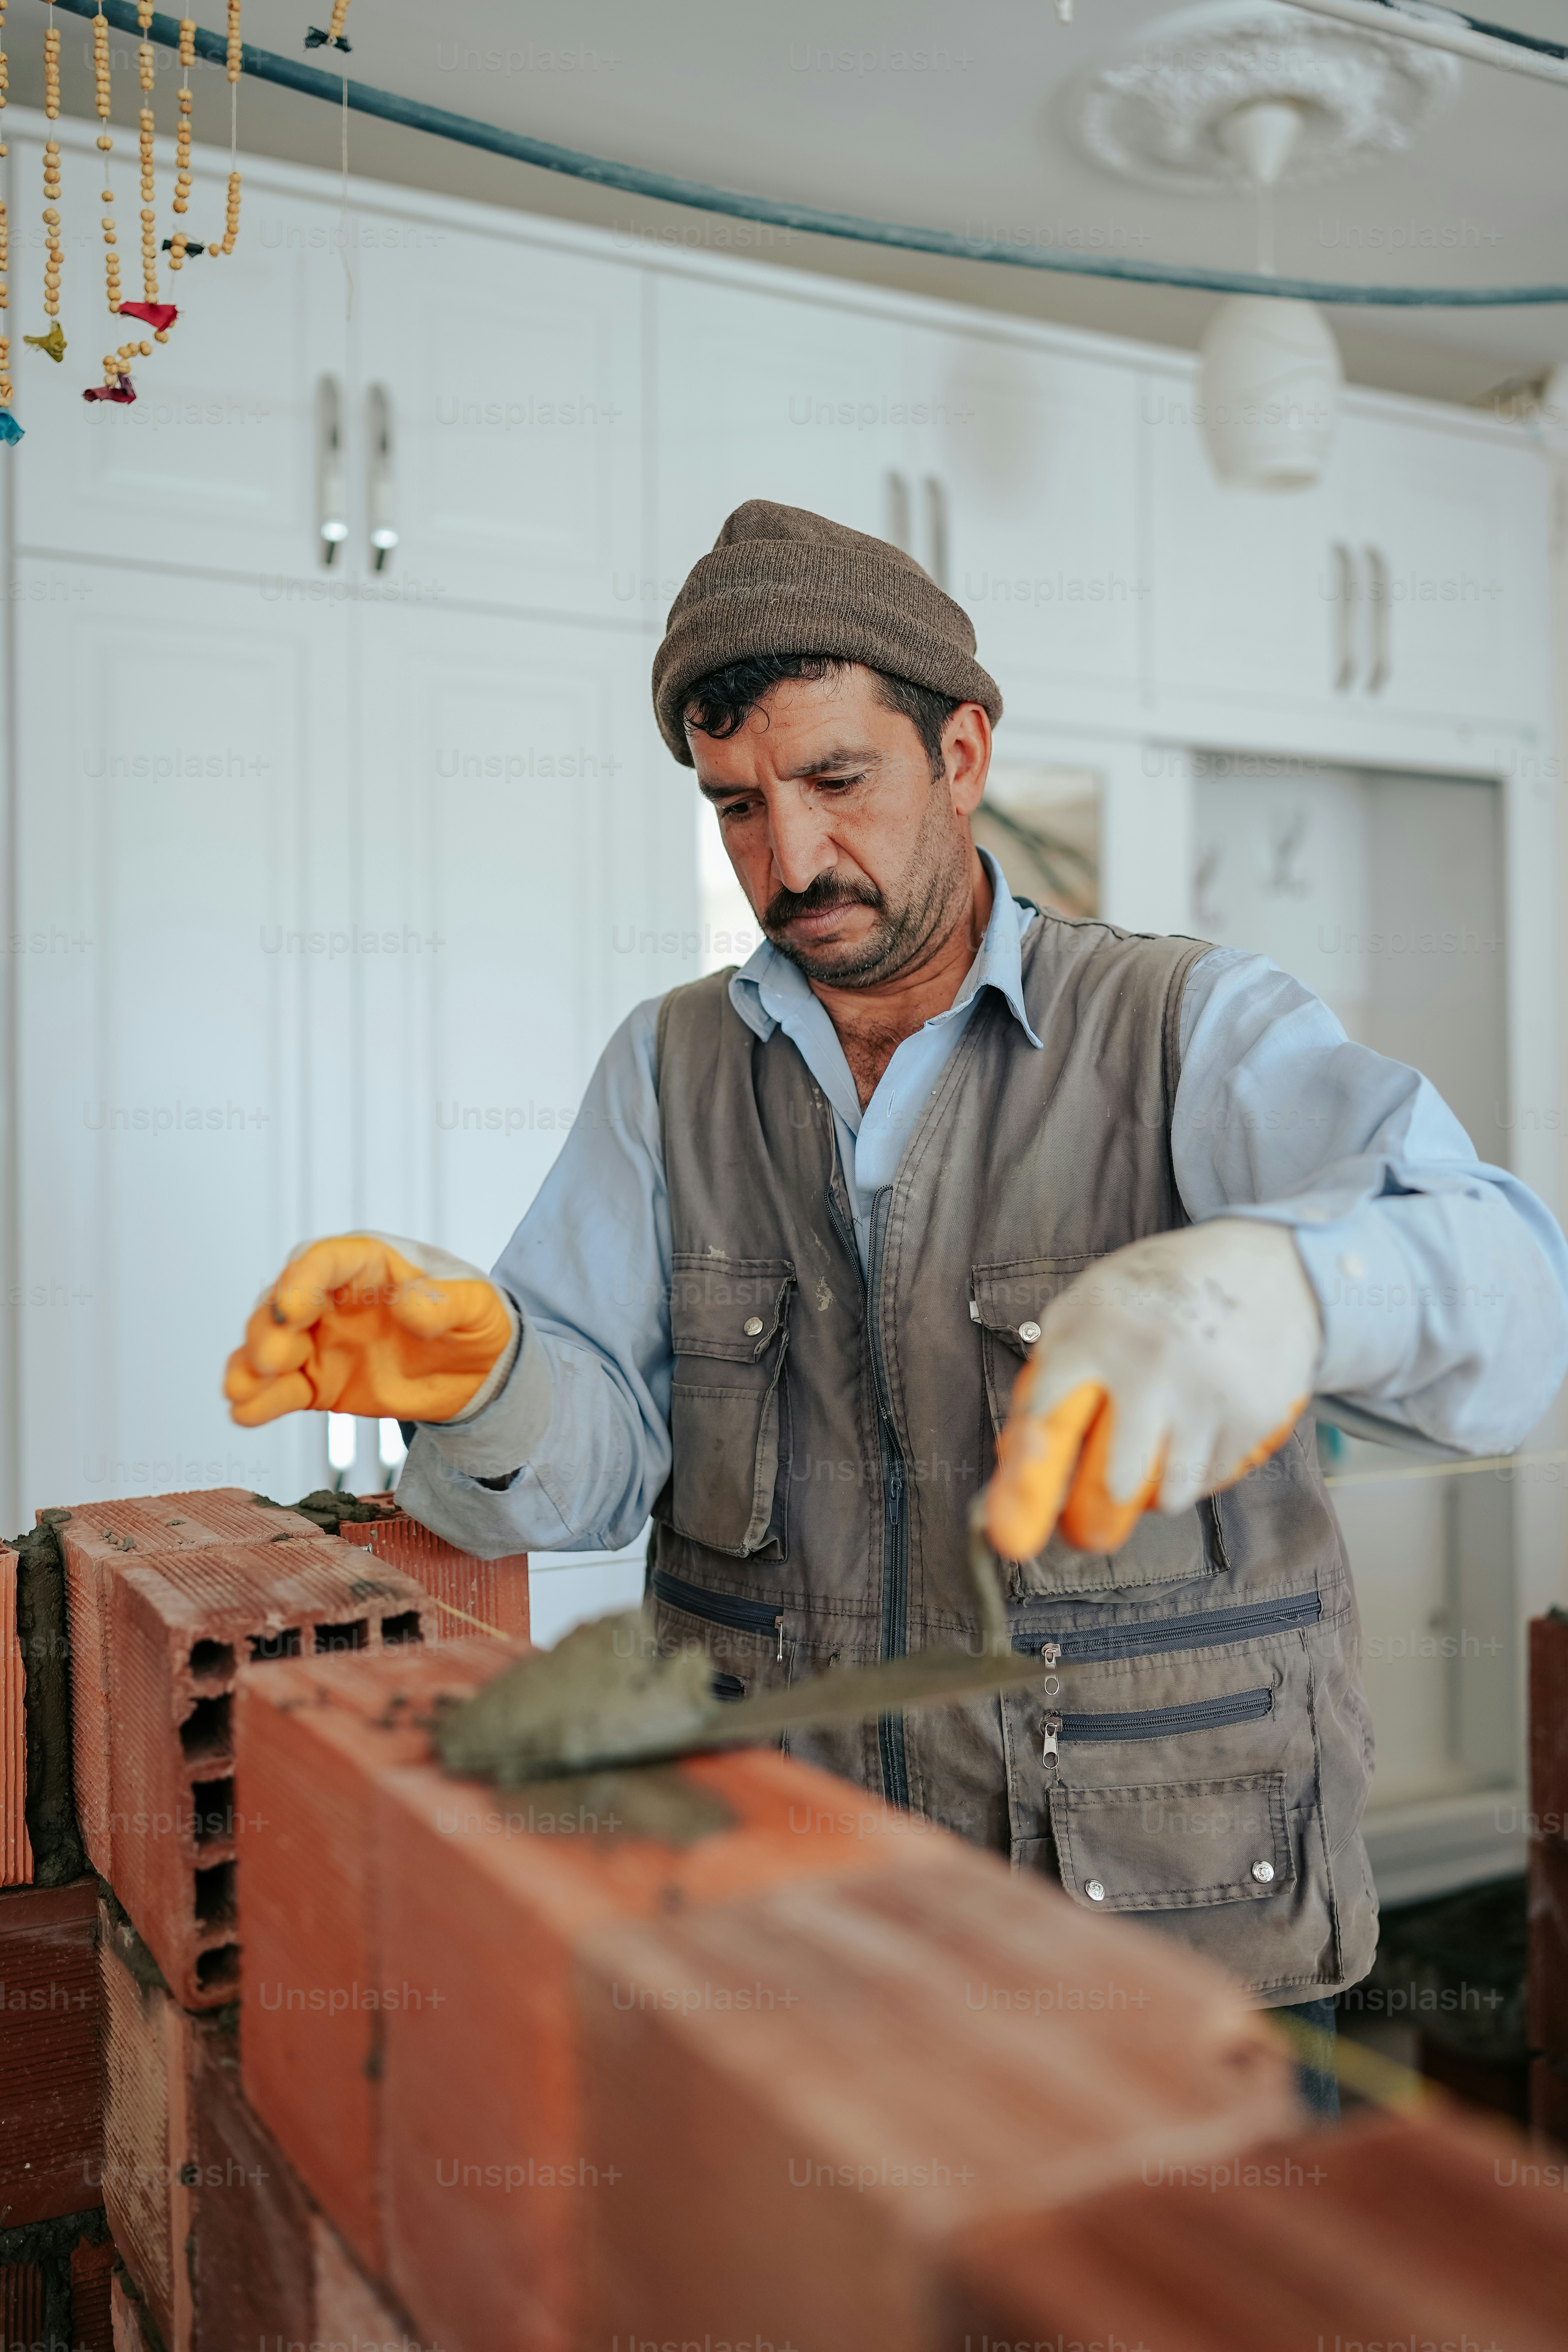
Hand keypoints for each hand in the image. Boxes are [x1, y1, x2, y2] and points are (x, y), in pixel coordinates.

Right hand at [224, 1233, 513, 1427]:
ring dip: (251, 1366)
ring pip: (272, 1346)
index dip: (302, 1280)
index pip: (325, 1261)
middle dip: (270, 1329)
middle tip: (271, 1359)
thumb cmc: (473, 1320)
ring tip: (240, 1390)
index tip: (292, 1308)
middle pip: (284, 1304)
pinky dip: (261, 1400)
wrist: (477, 1371)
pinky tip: (245, 1413)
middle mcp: (332, 1299)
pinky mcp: (317, 1382)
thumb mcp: (476, 1305)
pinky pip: (282, 1389)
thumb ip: (446, 1303)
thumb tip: (409, 1302)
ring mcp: (320, 1341)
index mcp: (368, 1264)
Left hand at [983, 1220, 1320, 1561]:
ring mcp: (1205, 1394)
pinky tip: (1197, 1428)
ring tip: (1155, 1450)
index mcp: (1092, 1335)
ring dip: (1151, 1493)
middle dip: (1093, 1518)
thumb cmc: (1156, 1296)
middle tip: (1089, 1521)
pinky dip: (1195, 1472)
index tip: (1011, 1538)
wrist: (1263, 1266)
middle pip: (1111, 1486)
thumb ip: (1048, 1377)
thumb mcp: (1087, 1308)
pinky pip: (1209, 1483)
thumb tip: (1015, 1458)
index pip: (1046, 1422)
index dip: (1025, 1485)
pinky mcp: (1253, 1417)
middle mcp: (1148, 1366)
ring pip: (1165, 1497)